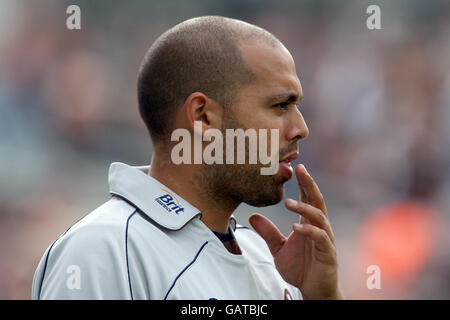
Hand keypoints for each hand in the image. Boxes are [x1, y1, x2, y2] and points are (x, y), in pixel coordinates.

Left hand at [249, 164, 342, 298]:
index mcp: (308, 223)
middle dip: (309, 183)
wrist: (312, 290)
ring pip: (319, 216)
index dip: (303, 182)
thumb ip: (268, 232)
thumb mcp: (278, 248)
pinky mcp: (328, 253)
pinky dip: (309, 231)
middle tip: (299, 169)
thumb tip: (252, 216)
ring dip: (305, 208)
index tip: (295, 166)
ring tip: (288, 203)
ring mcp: (325, 239)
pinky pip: (321, 238)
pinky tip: (296, 227)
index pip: (308, 197)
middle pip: (316, 200)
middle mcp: (319, 227)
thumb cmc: (300, 267)